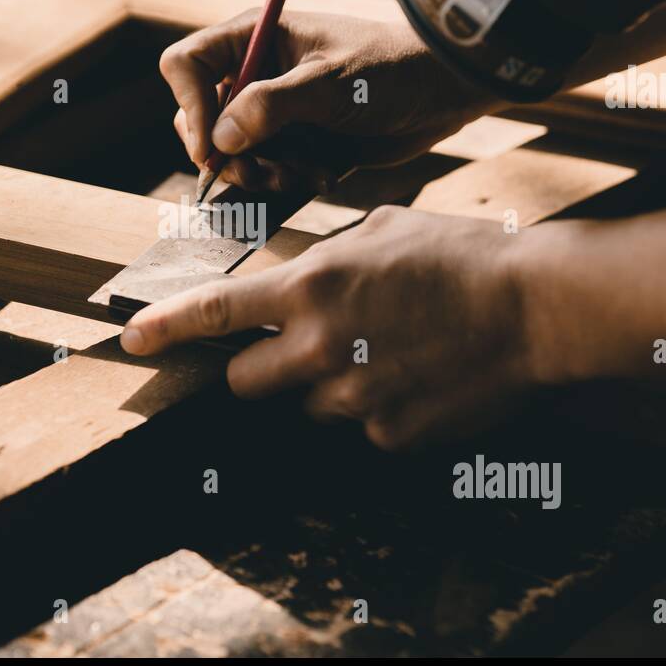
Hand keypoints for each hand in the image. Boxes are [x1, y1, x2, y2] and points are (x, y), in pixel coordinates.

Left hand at [119, 205, 532, 449]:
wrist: (535, 307)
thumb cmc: (461, 255)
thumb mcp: (382, 229)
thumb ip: (327, 258)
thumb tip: (302, 279)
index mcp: (310, 287)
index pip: (214, 314)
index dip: (163, 329)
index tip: (131, 340)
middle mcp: (318, 347)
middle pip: (245, 381)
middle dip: (260, 368)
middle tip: (302, 347)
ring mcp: (352, 399)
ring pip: (308, 404)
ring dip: (328, 385)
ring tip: (389, 354)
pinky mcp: (388, 436)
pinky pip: (363, 427)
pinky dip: (379, 408)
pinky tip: (420, 378)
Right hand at [159, 11, 493, 192]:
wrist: (441, 93)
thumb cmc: (390, 70)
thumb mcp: (330, 83)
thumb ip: (270, 106)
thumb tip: (219, 139)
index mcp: (254, 38)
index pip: (186, 65)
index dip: (190, 106)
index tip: (211, 147)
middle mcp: (254, 72)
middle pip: (199, 117)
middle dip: (226, 154)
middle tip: (259, 174)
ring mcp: (271, 109)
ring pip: (231, 153)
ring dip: (260, 173)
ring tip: (303, 174)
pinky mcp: (292, 140)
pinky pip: (264, 169)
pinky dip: (285, 180)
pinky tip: (322, 174)